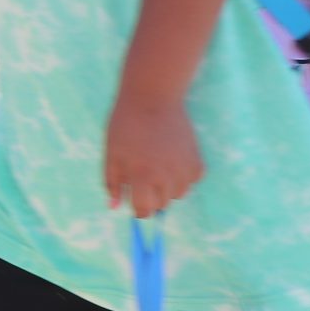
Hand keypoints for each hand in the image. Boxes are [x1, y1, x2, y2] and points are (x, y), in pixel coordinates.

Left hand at [104, 91, 205, 216]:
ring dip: (167, 188)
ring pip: (177, 195)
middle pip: (161, 205)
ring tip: (156, 166)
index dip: (138, 211)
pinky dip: (182, 178)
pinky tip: (171, 160)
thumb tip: (114, 207)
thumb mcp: (111, 154)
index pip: (144, 210)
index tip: (135, 205)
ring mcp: (185, 170)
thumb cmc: (126, 126)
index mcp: (141, 175)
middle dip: (150, 198)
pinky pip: (190, 182)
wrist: (153, 99)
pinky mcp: (198, 163)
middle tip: (143, 178)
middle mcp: (166, 176)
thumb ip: (112, 182)